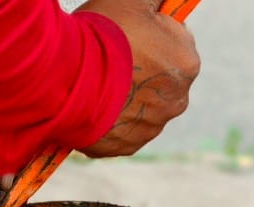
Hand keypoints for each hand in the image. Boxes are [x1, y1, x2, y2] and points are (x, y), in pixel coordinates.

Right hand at [75, 0, 198, 157]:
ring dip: (123, 97)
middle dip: (140, 70)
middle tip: (109, 58)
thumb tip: (161, 4)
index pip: (175, 42)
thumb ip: (155, 3)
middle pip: (159, 79)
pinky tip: (90, 104)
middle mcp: (176, 100)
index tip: (128, 33)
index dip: (150, 35)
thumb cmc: (102, 34)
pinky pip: (120, 129)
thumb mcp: (133, 0)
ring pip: (140, 107)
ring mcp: (150, 127)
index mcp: (186, 63)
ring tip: (95, 83)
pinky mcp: (126, 145)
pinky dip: (108, 119)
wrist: (66, 76)